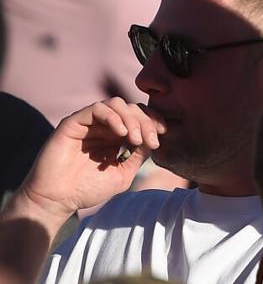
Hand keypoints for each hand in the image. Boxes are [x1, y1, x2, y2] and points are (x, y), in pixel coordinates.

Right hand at [15, 98, 162, 221]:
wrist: (56, 201)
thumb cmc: (87, 190)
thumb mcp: (123, 173)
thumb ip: (138, 155)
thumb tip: (155, 138)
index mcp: (115, 136)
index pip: (139, 117)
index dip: (153, 121)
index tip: (163, 133)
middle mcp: (103, 126)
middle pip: (131, 108)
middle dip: (146, 121)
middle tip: (151, 139)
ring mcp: (88, 123)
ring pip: (117, 104)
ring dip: (132, 118)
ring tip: (134, 138)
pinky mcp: (73, 122)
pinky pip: (97, 108)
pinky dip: (113, 116)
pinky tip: (121, 132)